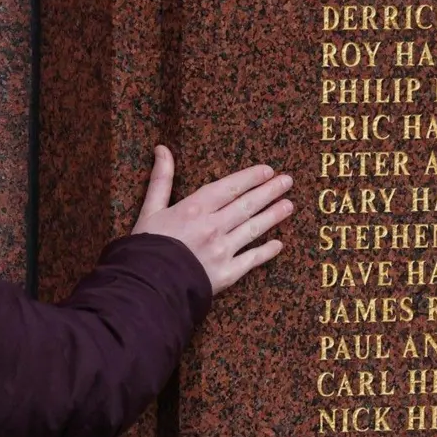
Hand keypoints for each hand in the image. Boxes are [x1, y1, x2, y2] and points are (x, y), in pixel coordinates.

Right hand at [132, 145, 293, 293]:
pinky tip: (278, 245)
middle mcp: (214, 227)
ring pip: (253, 229)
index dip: (250, 177)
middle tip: (288, 181)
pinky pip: (251, 260)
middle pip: (247, 205)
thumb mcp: (150, 209)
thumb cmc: (146, 247)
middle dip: (269, 191)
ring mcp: (223, 250)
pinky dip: (266, 252)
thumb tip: (162, 149)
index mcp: (195, 209)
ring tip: (289, 206)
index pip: (230, 188)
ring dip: (273, 216)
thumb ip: (161, 179)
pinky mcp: (226, 273)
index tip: (267, 170)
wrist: (147, 287)